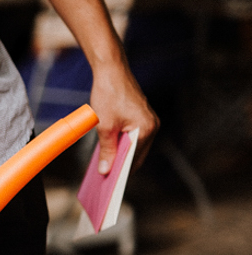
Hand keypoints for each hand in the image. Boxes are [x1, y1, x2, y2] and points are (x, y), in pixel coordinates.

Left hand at [89, 58, 158, 173]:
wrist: (111, 71)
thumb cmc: (108, 96)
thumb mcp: (105, 126)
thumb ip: (107, 150)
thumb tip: (106, 170)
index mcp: (146, 129)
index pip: (136, 159)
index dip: (123, 172)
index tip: (110, 184)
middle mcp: (152, 125)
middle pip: (136, 153)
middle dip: (120, 164)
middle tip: (103, 177)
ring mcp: (148, 120)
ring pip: (134, 144)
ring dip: (120, 153)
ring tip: (102, 165)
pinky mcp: (140, 115)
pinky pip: (132, 134)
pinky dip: (120, 142)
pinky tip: (106, 148)